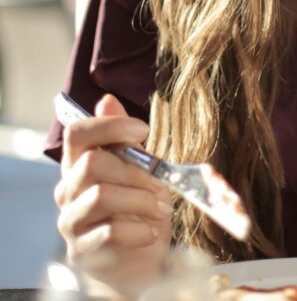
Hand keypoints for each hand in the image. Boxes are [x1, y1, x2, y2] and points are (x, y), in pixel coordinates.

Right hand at [54, 94, 171, 293]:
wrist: (134, 262)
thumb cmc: (137, 209)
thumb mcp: (139, 169)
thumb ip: (123, 139)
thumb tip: (107, 100)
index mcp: (80, 164)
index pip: (77, 133)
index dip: (109, 126)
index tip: (143, 130)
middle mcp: (68, 190)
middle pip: (92, 163)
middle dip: (136, 170)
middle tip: (161, 183)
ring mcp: (71, 221)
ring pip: (101, 195)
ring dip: (140, 199)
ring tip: (161, 208)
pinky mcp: (82, 250)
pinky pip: (108, 232)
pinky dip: (139, 229)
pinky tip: (152, 232)